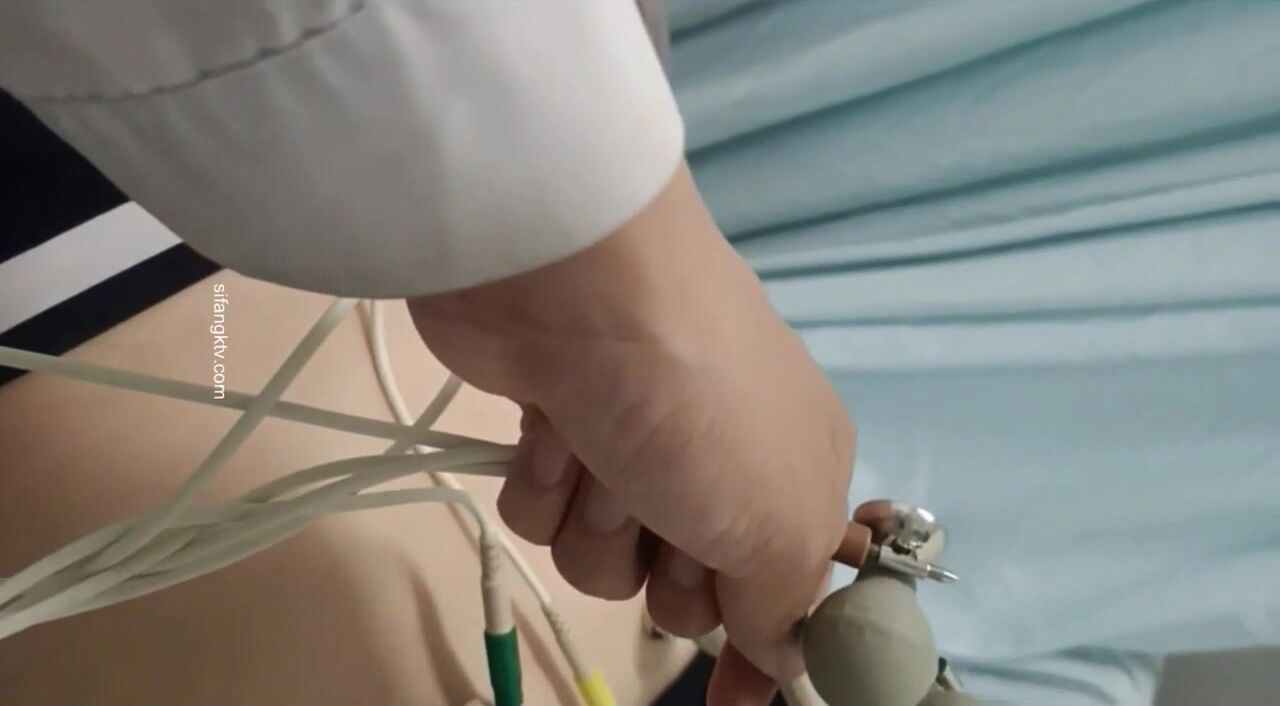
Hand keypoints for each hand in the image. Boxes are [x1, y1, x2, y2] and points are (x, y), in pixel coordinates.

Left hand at [408, 163, 854, 705]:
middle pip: (684, 585)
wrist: (579, 288)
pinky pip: (542, 508)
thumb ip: (787, 606)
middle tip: (673, 516)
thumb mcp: (779, 522)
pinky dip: (547, 478)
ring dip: (600, 519)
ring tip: (606, 454)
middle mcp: (717, 458)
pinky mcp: (554, 424)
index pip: (788, 587)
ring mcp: (630, 439)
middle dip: (668, 568)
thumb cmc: (700, 408)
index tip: (735, 702)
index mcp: (796, 473)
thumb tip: (789, 657)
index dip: (761, 647)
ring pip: (602, 554)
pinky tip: (557, 425)